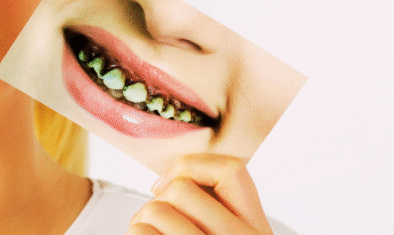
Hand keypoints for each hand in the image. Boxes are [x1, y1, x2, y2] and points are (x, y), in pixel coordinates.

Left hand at [127, 154, 272, 234]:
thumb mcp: (225, 230)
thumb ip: (212, 207)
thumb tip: (168, 180)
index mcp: (258, 231)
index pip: (232, 170)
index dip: (191, 166)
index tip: (166, 185)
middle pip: (181, 189)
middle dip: (157, 201)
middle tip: (154, 222)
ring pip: (156, 210)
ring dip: (141, 221)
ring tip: (149, 234)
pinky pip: (141, 232)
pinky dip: (135, 233)